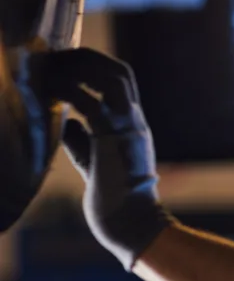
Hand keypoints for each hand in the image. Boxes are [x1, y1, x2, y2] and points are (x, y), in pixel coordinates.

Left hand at [38, 48, 171, 269]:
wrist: (129, 221)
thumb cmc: (113, 198)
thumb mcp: (94, 162)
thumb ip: (84, 139)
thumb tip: (68, 122)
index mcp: (131, 124)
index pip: (121, 80)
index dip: (96, 66)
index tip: (67, 65)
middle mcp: (134, 120)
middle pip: (121, 71)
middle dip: (89, 59)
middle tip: (58, 60)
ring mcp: (128, 127)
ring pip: (113, 78)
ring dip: (82, 68)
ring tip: (54, 71)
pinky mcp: (114, 139)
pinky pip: (93, 103)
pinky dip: (71, 91)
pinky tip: (52, 93)